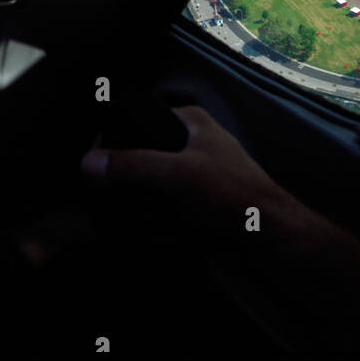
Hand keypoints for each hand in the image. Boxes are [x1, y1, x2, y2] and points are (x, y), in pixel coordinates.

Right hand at [81, 104, 297, 239]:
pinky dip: (155, 227)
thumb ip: (133, 166)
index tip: (93, 166)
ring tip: (134, 225)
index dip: (113, 140)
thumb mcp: (179, 175)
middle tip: (109, 203)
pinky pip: (162, 214)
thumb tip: (88, 163)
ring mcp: (195, 179)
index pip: (139, 119)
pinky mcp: (197, 208)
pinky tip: (156, 238)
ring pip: (149, 190)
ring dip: (140, 210)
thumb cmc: (233, 196)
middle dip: (127, 185)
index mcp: (191, 123)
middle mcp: (192, 145)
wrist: (272, 241)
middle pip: (141, 158)